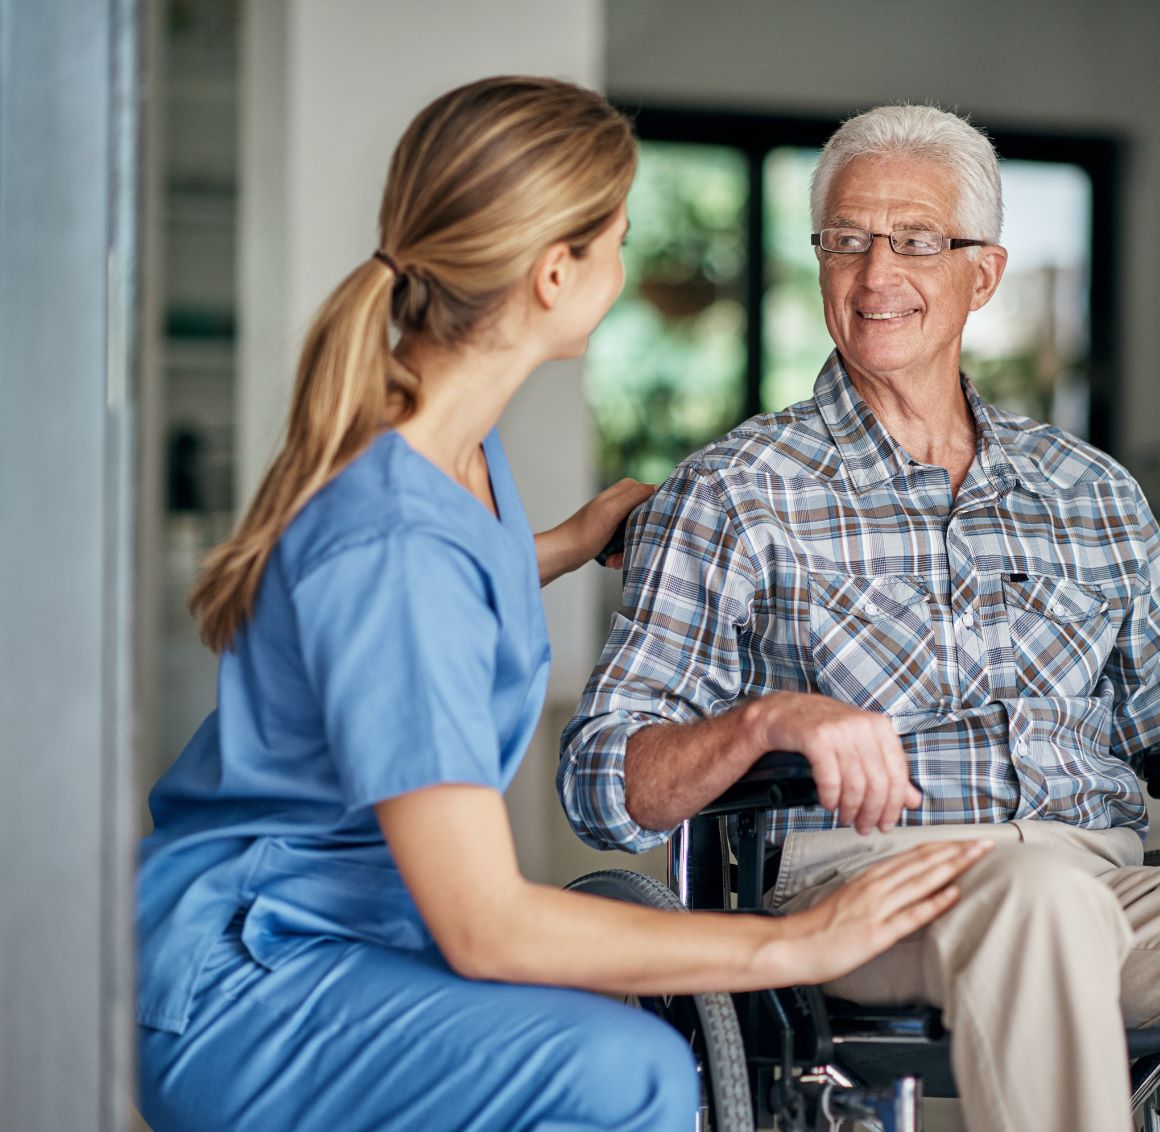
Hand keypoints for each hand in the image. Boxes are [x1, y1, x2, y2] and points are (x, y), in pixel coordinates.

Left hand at [535, 478, 654, 584]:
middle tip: (629, 548)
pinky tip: (611, 560)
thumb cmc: (584, 533)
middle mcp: (623, 500)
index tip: (651, 529)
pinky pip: (628, 543)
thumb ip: (634, 496)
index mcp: (625, 489)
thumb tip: (657, 487)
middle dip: (641, 536)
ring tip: (615, 558)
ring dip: (630, 549)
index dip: (656, 512)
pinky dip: (621, 554)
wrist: (564, 553)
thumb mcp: (611, 511)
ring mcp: (618, 517)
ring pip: (639, 533)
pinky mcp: (614, 532)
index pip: (654, 495)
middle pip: (649, 518)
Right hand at [752, 692, 921, 832]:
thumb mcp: (860, 745)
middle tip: (864, 828)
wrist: (782, 712)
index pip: (897, 774)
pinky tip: (828, 804)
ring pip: (855, 784)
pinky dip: (831, 798)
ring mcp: (840, 730)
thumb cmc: (822, 730)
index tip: (886, 823)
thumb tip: (913, 800)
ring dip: (851, 809)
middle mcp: (862, 725)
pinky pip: (830, 779)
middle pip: (878, 783)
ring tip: (845, 818)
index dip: (893, 805)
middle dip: (872, 813)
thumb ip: (886, 770)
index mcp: (880, 726)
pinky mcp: (816, 738)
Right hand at [783, 839, 991, 984]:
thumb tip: (898, 887)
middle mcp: (875, 888)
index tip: (966, 840)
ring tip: (977, 856)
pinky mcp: (877, 933)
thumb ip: (874, 891)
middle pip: (922, 863)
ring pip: (920, 881)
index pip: (913, 857)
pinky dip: (933, 902)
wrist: (794, 944)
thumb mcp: (848, 899)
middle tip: (985, 841)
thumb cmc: (819, 926)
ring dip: (952, 866)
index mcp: (869, 879)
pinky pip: (910, 915)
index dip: (943, 847)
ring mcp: (877, 909)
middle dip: (956, 851)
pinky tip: (953, 894)